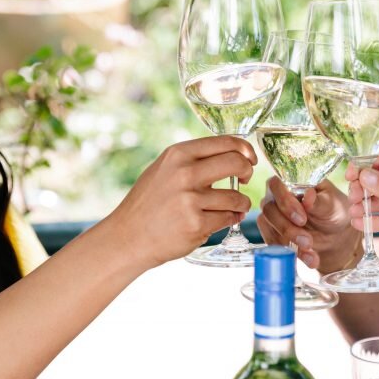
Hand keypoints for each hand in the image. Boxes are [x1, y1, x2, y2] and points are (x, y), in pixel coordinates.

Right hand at [110, 136, 255, 269]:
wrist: (128, 236)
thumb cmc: (149, 203)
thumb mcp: (165, 169)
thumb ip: (194, 160)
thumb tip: (233, 154)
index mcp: (179, 154)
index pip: (226, 142)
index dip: (245, 150)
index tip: (249, 159)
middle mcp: (185, 173)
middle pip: (237, 163)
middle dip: (248, 172)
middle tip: (245, 179)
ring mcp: (190, 199)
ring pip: (236, 197)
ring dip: (241, 203)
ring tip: (234, 207)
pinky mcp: (196, 224)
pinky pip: (228, 218)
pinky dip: (230, 219)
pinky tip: (222, 219)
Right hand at [256, 177, 361, 270]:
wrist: (336, 235)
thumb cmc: (334, 211)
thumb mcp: (333, 206)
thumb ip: (320, 201)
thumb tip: (308, 195)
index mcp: (290, 183)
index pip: (276, 185)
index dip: (285, 202)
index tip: (302, 219)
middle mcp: (276, 198)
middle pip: (269, 210)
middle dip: (288, 228)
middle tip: (308, 241)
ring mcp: (273, 218)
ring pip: (271, 229)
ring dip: (290, 244)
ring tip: (311, 254)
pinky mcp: (273, 235)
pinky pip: (275, 245)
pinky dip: (293, 255)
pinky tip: (310, 260)